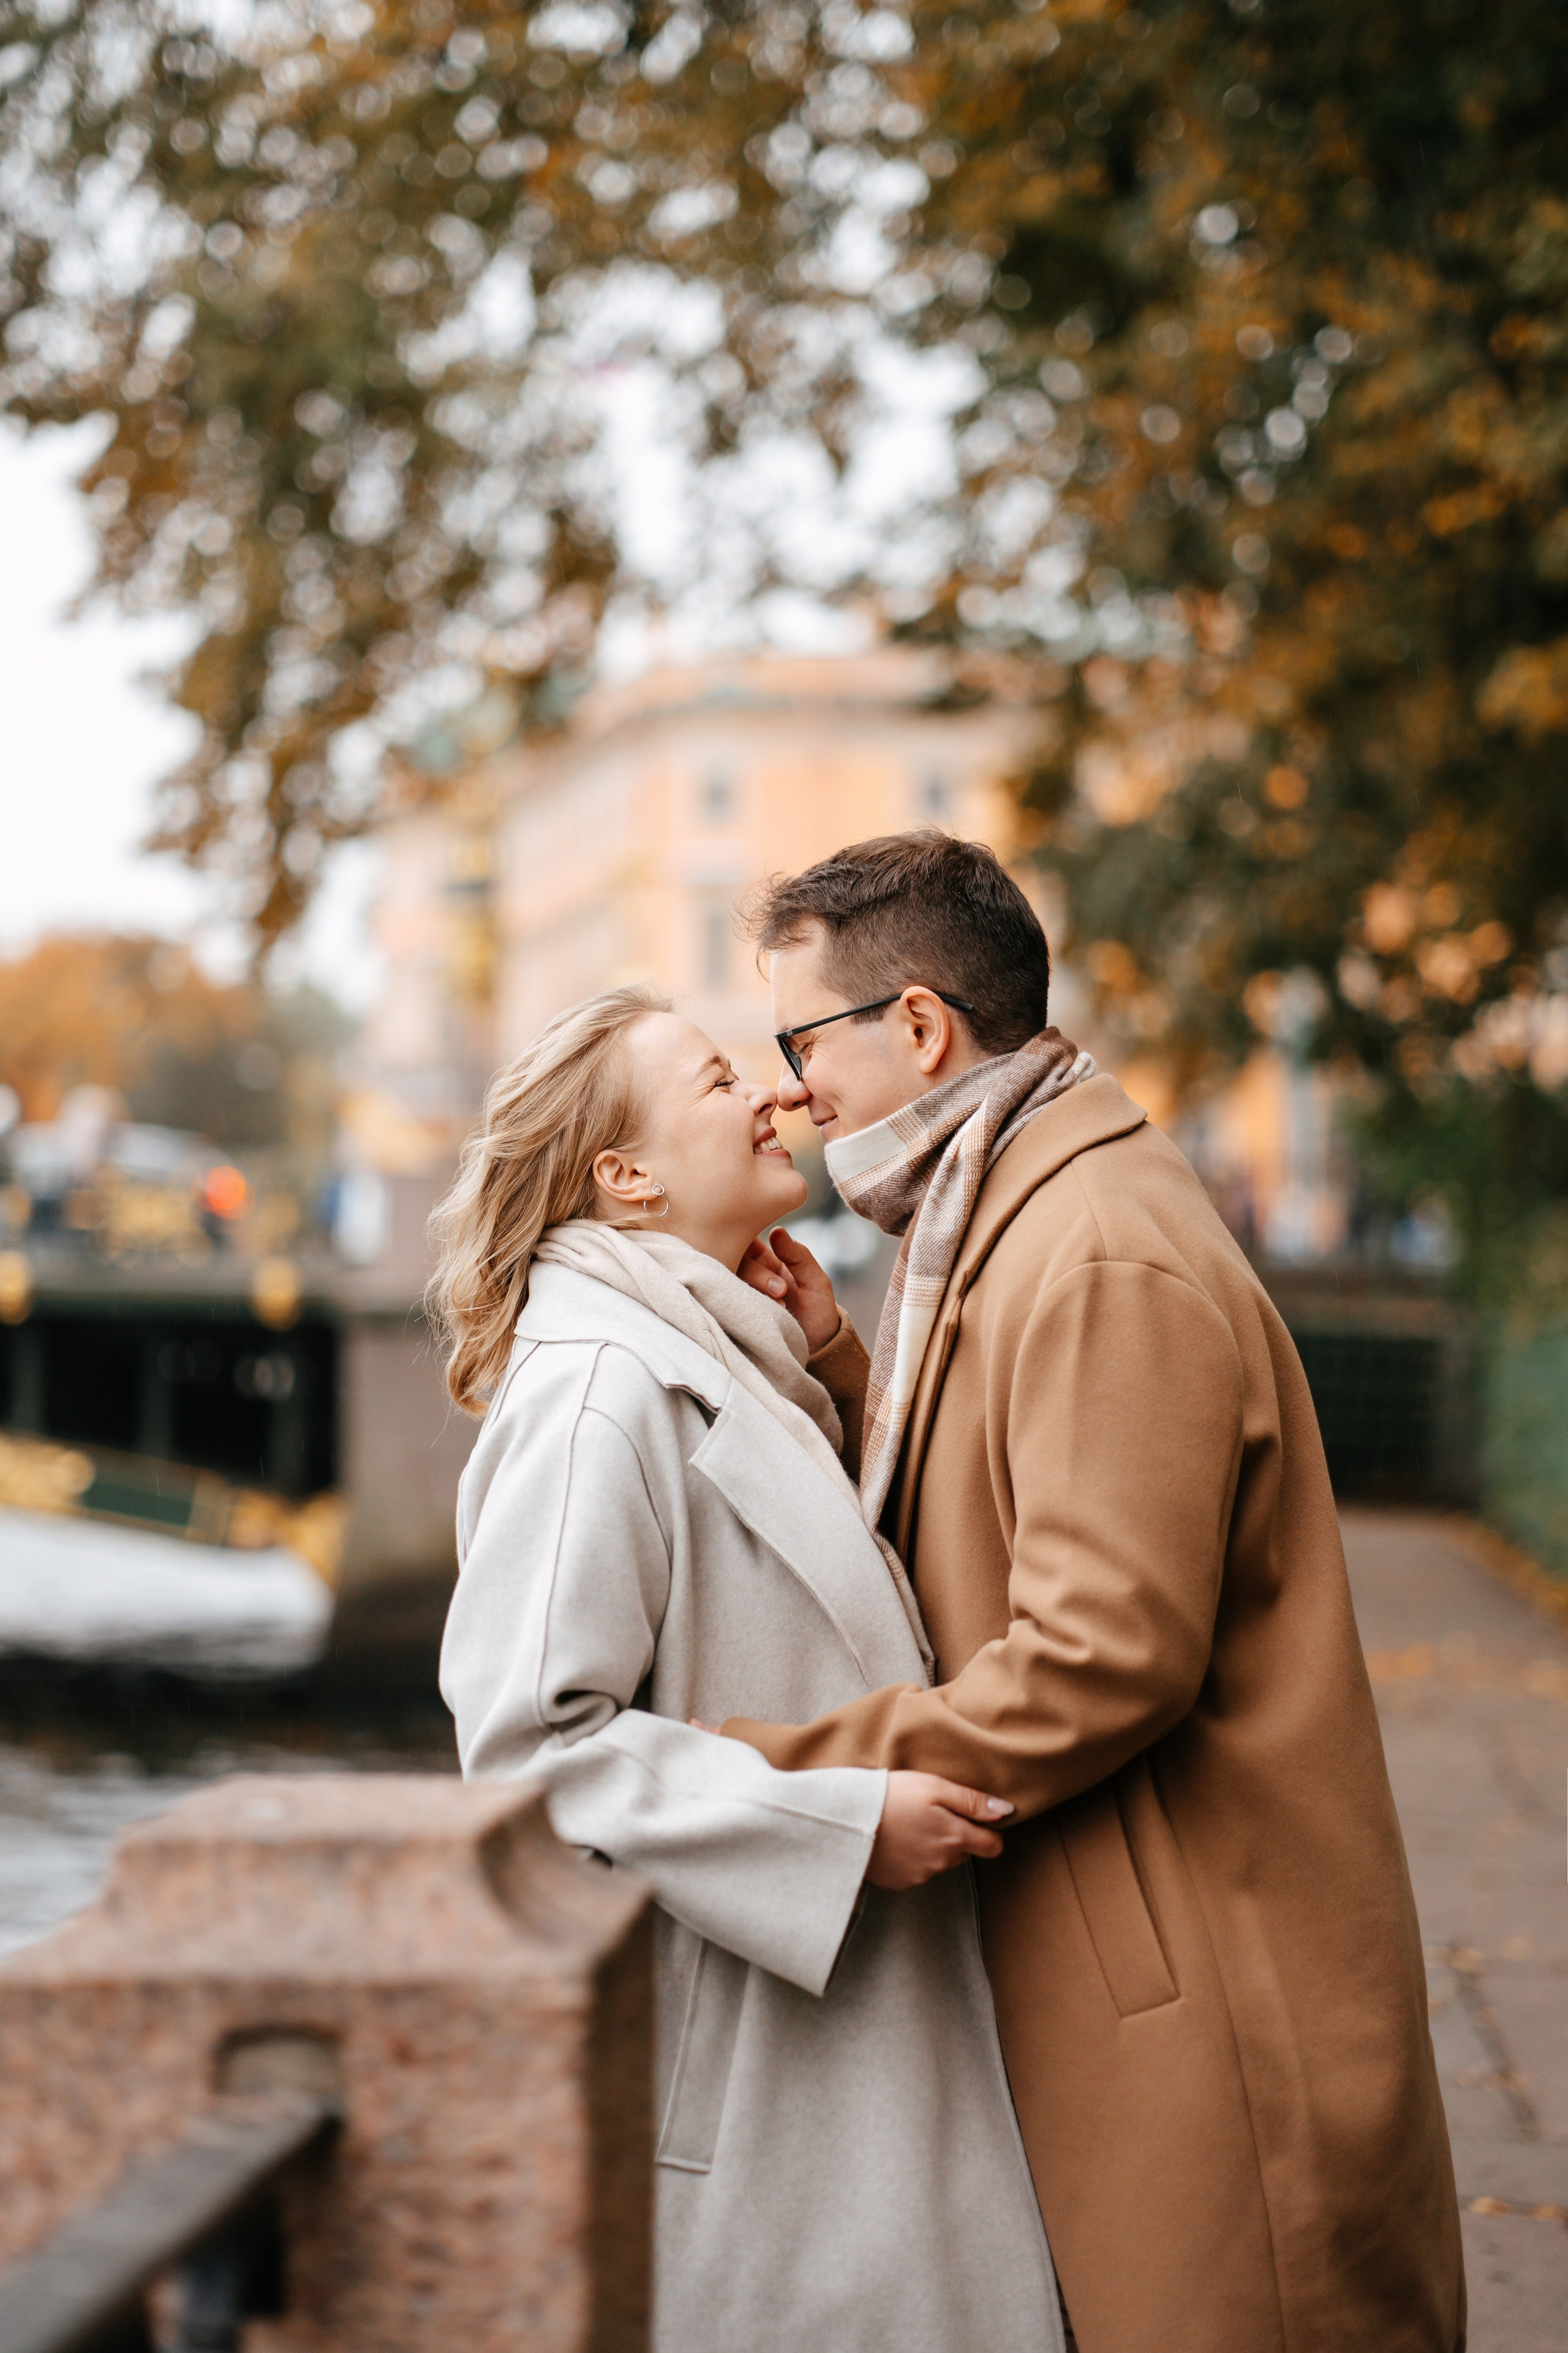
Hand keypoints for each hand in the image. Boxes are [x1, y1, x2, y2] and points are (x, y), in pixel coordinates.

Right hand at [739, 1226, 839, 1353]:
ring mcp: (740, 1295)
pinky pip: (725, 1305)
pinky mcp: (734, 1315)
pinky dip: (741, 1308)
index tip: (770, 1261)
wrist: (816, 1352)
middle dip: (757, 1274)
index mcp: (767, 1260)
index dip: (751, 1244)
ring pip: (728, 1281)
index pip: (746, 1241)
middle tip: (782, 1292)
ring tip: (779, 1307)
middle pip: (735, 1261)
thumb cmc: (818, 1313)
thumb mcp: (816, 1281)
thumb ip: (798, 1255)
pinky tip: (759, 1315)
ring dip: (752, 1292)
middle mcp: (749, 1275)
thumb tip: (776, 1230)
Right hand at [865, 1772, 1013, 1890]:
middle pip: (964, 1852)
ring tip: (908, 1823)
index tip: (974, 1818)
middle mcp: (941, 1863)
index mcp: (954, 1838)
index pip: (993, 1846)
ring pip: (940, 1861)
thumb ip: (972, 1801)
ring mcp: (920, 1876)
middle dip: (956, 1836)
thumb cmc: (892, 1795)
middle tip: (931, 1813)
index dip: (988, 1831)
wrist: (846, 1820)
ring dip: (932, 1845)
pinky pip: (917, 1870)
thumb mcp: (934, 1786)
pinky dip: (912, 1856)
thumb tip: (1006, 1811)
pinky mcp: (900, 1882)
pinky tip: (896, 1839)